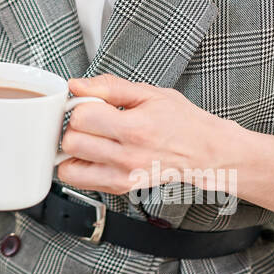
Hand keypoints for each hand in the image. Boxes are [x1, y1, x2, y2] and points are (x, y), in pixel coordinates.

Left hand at [55, 73, 226, 197]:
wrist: (205, 152)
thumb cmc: (181, 122)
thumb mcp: (150, 93)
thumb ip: (110, 86)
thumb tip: (77, 85)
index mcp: (135, 129)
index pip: (82, 117)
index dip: (81, 105)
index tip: (91, 103)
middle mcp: (128, 157)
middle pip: (72, 143)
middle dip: (74, 127)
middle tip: (89, 122)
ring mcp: (123, 177)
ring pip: (68, 169)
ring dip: (72, 151)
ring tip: (89, 139)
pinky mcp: (120, 188)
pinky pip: (80, 182)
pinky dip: (78, 168)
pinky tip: (93, 154)